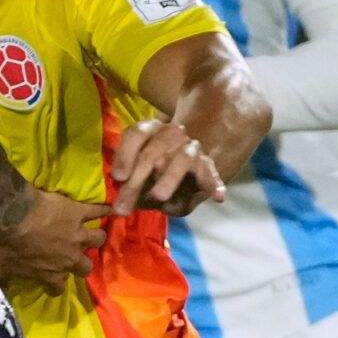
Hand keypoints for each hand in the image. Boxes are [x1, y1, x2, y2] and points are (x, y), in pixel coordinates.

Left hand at [0, 188, 108, 288]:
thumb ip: (1, 281)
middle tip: (76, 257)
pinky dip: (105, 209)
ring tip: (92, 235)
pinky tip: (110, 208)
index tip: (52, 282)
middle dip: (82, 264)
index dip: (55, 286)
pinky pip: (98, 211)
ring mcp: (77, 235)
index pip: (58, 288)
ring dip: (95, 238)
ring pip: (97, 239)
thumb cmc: (8, 244)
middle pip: (85, 267)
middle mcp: (70, 257)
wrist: (14, 215)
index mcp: (51, 274)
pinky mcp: (79, 213)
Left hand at [111, 116, 227, 217]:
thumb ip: (128, 186)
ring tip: (159, 196)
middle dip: (138, 179)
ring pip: (183, 157)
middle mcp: (172, 134)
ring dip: (169, 177)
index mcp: (151, 130)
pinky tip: (218, 197)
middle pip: (154, 151)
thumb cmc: (152, 173)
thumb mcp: (136, 177)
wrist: (184, 167)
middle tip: (126, 204)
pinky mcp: (207, 166)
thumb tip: (121, 206)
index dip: (125, 154)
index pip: (137, 134)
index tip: (118, 177)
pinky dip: (214, 185)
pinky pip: (211, 174)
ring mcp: (191, 148)